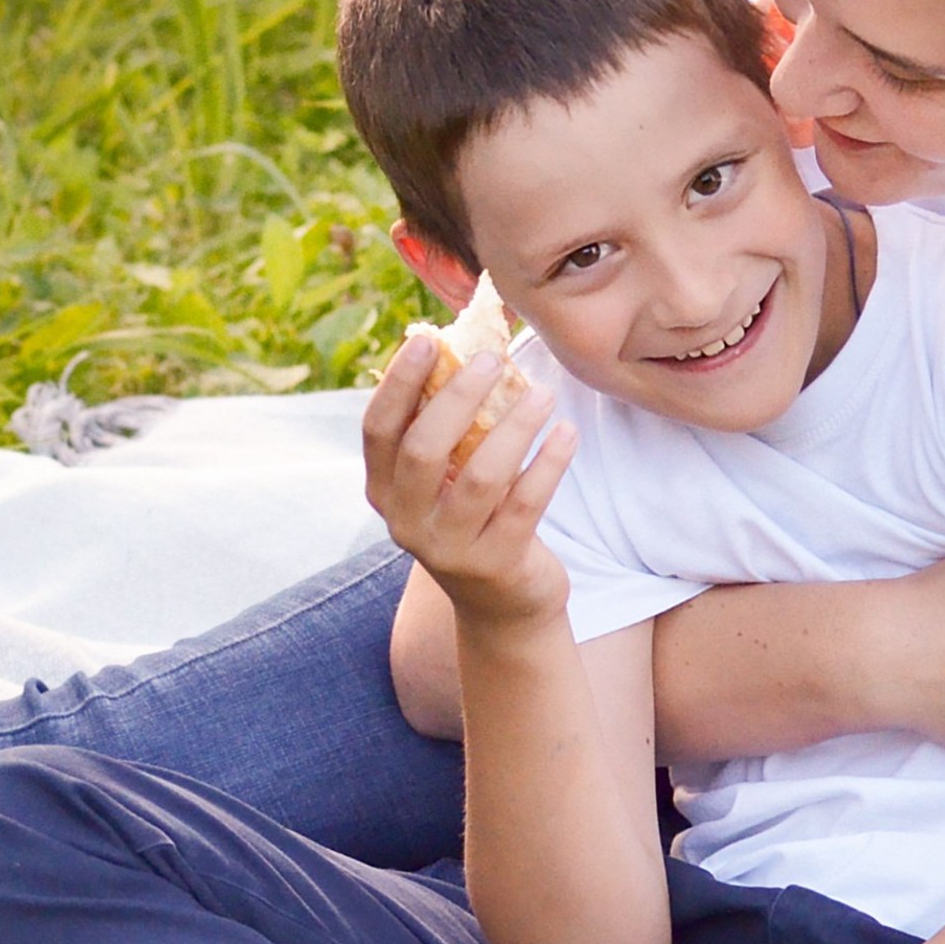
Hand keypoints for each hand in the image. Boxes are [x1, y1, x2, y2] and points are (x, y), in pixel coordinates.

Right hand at [362, 333, 573, 625]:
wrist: (501, 605)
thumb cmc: (474, 518)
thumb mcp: (447, 480)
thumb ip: (446, 429)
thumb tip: (469, 349)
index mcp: (385, 492)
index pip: (378, 430)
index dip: (398, 382)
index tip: (426, 339)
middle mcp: (407, 523)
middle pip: (423, 449)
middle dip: (458, 397)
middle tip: (492, 359)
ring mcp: (450, 549)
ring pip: (481, 477)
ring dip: (515, 428)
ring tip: (543, 393)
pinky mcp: (496, 565)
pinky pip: (526, 505)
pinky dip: (548, 464)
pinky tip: (566, 432)